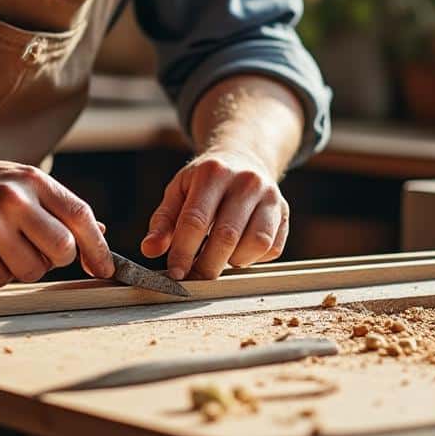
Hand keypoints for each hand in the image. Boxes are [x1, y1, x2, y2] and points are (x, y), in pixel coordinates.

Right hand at [0, 154, 112, 286]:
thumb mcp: (28, 183)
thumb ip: (62, 208)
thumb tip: (100, 235)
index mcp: (35, 180)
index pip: (80, 216)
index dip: (98, 247)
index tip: (107, 268)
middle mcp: (14, 199)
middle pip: (62, 250)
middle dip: (58, 258)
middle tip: (39, 248)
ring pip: (32, 271)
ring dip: (26, 267)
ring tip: (7, 245)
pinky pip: (2, 281)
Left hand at [140, 149, 288, 279]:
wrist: (244, 157)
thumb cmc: (205, 180)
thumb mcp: (178, 191)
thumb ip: (163, 221)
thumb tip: (150, 250)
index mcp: (213, 173)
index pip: (196, 220)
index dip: (183, 252)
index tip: (175, 273)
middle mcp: (246, 181)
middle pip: (226, 236)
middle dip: (207, 266)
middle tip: (194, 277)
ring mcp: (270, 196)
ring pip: (255, 244)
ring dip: (233, 261)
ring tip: (219, 256)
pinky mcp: (285, 212)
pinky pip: (272, 249)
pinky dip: (253, 258)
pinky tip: (238, 250)